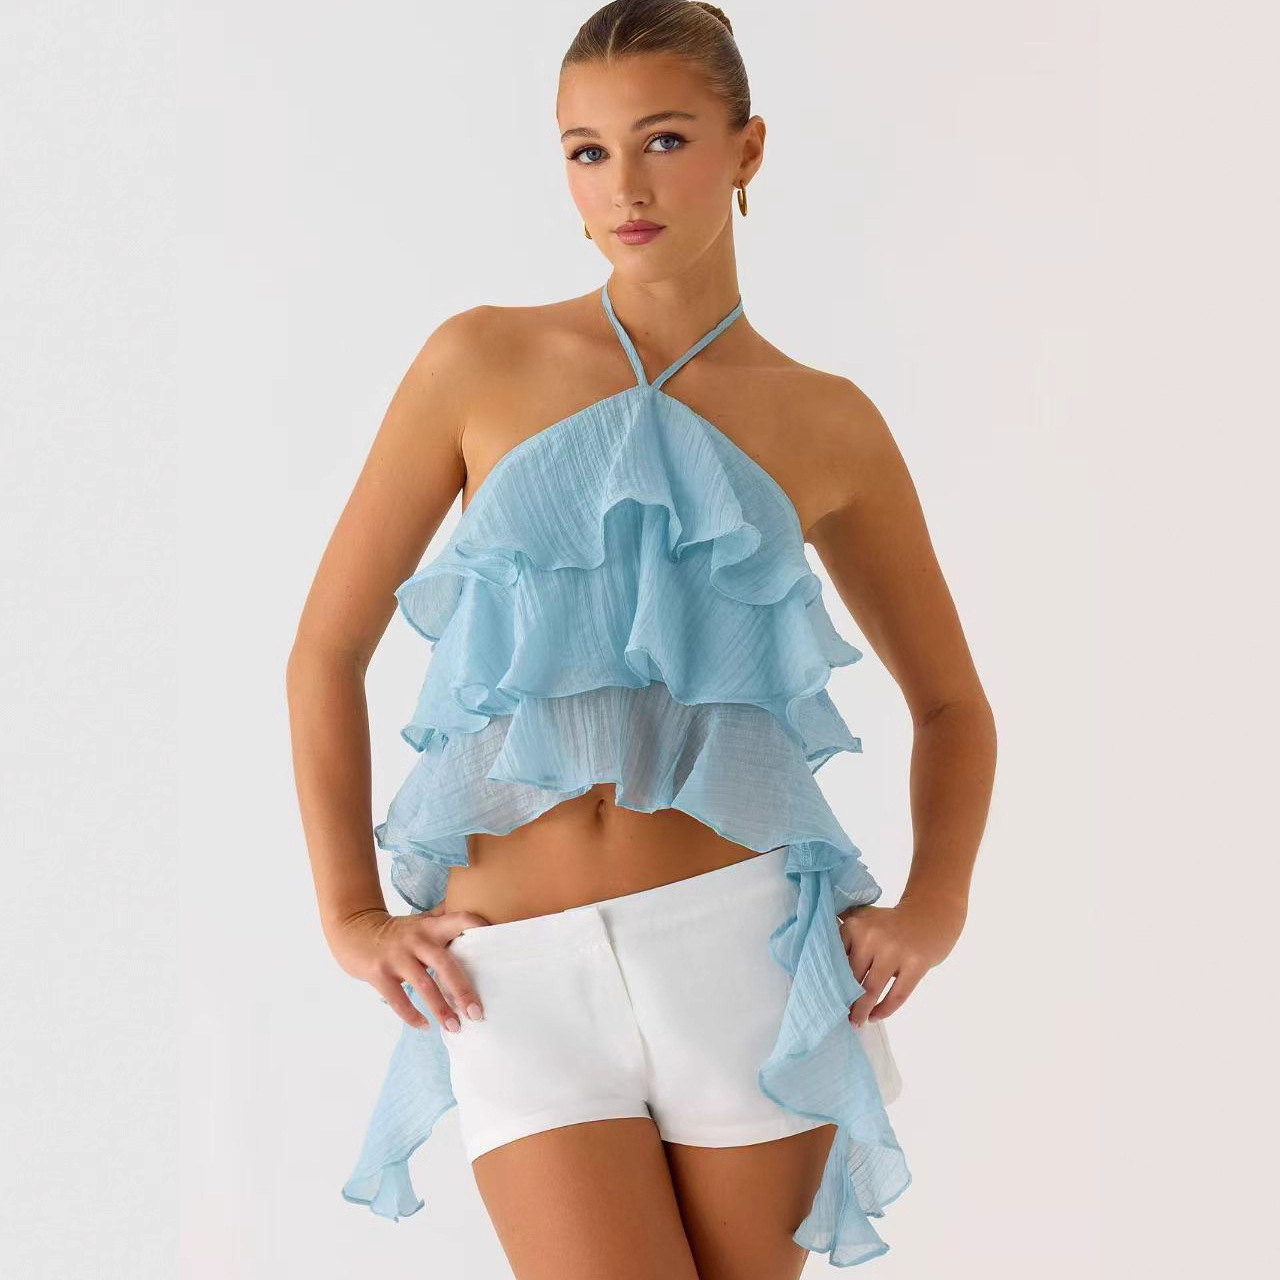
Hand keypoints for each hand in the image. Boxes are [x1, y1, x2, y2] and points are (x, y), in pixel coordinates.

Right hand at [329, 905, 493, 1032]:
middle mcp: (416, 939)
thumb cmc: (395, 932)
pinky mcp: (379, 972)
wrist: (352, 929)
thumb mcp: (420, 922)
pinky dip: (413, 1015)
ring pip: (424, 985)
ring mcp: (397, 956)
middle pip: (446, 964)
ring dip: (441, 1009)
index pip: (462, 920)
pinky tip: (424, 1026)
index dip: (481, 929)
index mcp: (431, 926)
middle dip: (463, 990)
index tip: (500, 949)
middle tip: (477, 1014)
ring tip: (454, 1027)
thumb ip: (443, 924)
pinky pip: (398, 999)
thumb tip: (477, 927)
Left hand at [837, 892, 965, 1027]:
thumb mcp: (866, 916)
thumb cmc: (893, 921)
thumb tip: (817, 944)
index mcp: (856, 926)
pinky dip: (885, 1010)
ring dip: (861, 1011)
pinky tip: (876, 1017)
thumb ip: (844, 926)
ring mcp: (895, 951)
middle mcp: (872, 937)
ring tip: (856, 1022)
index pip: (836, 960)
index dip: (830, 981)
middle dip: (845, 1000)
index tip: (825, 997)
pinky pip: (897, 995)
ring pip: (871, 990)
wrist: (932, 914)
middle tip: (839, 1015)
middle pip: (852, 977)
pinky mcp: (916, 964)